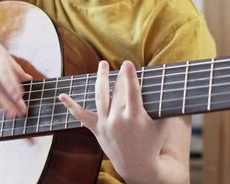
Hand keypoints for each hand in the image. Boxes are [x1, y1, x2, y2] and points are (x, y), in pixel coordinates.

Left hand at [58, 61, 178, 182]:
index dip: (130, 77)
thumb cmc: (154, 142)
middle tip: (123, 67)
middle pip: (117, 92)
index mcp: (135, 118)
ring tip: (103, 64)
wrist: (139, 167)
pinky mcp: (97, 130)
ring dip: (101, 79)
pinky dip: (71, 106)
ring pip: (100, 97)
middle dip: (120, 78)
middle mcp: (118, 120)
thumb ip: (163, 105)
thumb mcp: (162, 124)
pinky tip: (61, 96)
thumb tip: (167, 85)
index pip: (132, 93)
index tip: (127, 63)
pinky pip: (81, 116)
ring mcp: (106, 125)